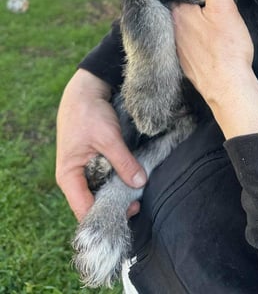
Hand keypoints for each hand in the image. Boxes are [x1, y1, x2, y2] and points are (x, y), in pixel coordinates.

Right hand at [55, 69, 146, 220]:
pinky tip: (132, 180)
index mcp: (69, 176)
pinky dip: (117, 180)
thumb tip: (140, 183)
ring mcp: (83, 171)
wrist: (85, 90)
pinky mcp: (93, 163)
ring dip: (117, 193)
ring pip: (100, 191)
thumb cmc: (89, 113)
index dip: (105, 216)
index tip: (129, 213)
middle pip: (93, 204)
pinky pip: (104, 179)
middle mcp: (73, 178)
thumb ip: (123, 162)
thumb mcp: (108, 137)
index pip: (84, 210)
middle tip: (138, 203)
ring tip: (138, 193)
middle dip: (115, 206)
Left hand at [172, 0, 257, 138]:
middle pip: (172, 6)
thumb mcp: (223, 7)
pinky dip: (185, 35)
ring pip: (175, 25)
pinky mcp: (182, 61)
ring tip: (193, 7)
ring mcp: (174, 47)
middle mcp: (170, 29)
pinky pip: (179, 42)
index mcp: (177, 12)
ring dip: (181, 17)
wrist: (229, 88)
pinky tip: (197, 34)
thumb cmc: (228, 48)